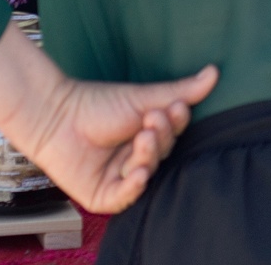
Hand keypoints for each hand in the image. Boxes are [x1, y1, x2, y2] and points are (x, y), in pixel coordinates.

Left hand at [0, 24, 218, 214]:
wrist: (56, 116)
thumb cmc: (97, 103)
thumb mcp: (144, 97)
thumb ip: (181, 90)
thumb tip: (215, 72)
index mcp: (147, 135)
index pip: (172, 134)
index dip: (175, 124)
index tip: (173, 108)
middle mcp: (135, 158)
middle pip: (162, 154)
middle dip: (160, 138)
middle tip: (151, 121)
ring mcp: (119, 178)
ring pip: (148, 174)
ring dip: (148, 156)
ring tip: (141, 138)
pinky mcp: (102, 195)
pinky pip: (125, 198)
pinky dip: (134, 186)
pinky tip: (138, 172)